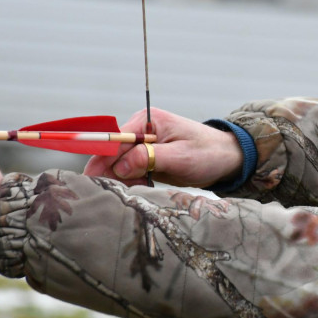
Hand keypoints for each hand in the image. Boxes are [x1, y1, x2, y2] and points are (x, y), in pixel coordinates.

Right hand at [83, 108, 243, 187]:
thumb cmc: (208, 153)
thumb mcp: (181, 157)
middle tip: (109, 195)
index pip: (114, 140)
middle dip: (110, 175)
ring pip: (119, 168)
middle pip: (112, 155)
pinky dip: (133, 185)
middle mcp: (140, 132)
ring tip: (134, 193)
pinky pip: (130, 175)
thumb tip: (121, 165)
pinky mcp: (147, 161)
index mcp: (146, 122)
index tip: (90, 179)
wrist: (227, 159)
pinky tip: (143, 191)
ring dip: (123, 182)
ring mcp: (142, 147)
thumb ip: (149, 158)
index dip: (101, 159)